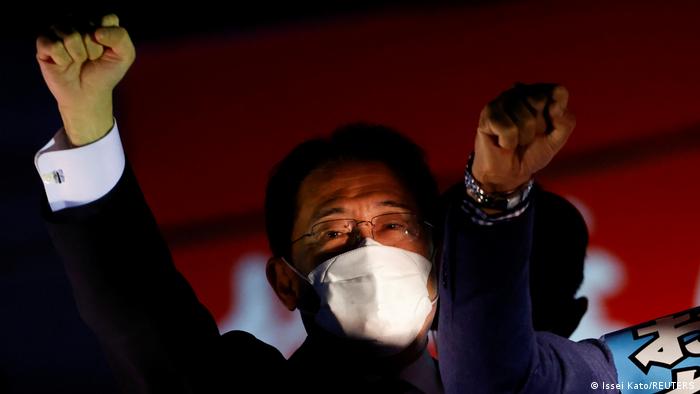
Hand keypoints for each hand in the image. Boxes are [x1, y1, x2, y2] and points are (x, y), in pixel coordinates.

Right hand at [36, 14, 134, 145]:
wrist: (89, 94)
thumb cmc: (106, 73)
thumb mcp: (125, 56)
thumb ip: (120, 37)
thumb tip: (96, 32)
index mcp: (96, 20)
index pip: (107, 19)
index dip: (110, 40)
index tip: (108, 51)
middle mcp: (76, 20)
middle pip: (87, 27)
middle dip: (94, 49)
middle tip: (91, 59)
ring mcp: (58, 30)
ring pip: (70, 36)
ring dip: (79, 55)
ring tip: (78, 61)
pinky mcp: (43, 42)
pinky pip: (54, 46)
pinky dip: (63, 59)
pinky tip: (64, 64)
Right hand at [472, 83, 575, 192]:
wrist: (510, 172)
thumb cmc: (533, 151)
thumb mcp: (558, 138)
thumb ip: (566, 121)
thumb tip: (554, 106)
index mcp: (539, 92)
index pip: (558, 91)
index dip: (557, 112)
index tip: (549, 126)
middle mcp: (519, 91)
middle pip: (540, 101)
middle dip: (539, 126)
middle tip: (528, 135)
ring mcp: (502, 100)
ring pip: (525, 119)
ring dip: (523, 138)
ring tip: (516, 140)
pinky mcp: (488, 114)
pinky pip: (508, 129)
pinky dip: (508, 143)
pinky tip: (502, 142)